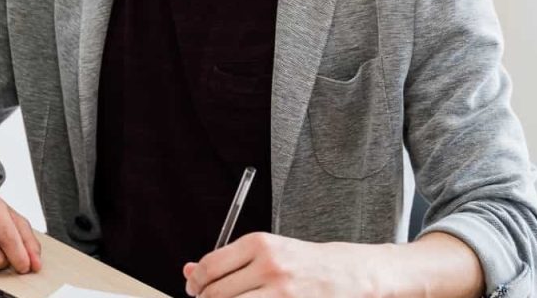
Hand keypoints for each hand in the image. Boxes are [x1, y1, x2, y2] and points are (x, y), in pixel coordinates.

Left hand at [182, 232, 382, 296]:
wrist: (347, 273)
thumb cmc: (302, 262)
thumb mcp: (265, 251)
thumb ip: (227, 260)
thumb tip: (189, 271)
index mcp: (258, 244)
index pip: (209, 267)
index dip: (195, 283)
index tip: (194, 289)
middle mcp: (269, 266)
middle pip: (217, 293)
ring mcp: (281, 291)